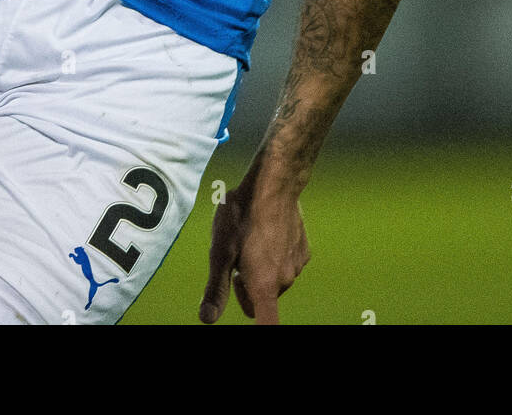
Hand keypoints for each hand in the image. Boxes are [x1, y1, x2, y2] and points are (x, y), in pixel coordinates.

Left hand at [199, 168, 309, 324]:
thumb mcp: (220, 250)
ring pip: (273, 279)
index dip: (262, 329)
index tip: (258, 322)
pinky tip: (266, 231)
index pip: (267, 324)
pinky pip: (286, 262)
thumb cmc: (242, 214)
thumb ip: (215, 288)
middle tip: (235, 256)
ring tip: (249, 238)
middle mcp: (285, 280)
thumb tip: (206, 319)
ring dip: (261, 268)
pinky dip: (275, 255)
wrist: (274, 182)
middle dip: (246, 285)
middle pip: (261, 299)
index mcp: (264, 286)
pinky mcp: (304, 249)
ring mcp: (297, 265)